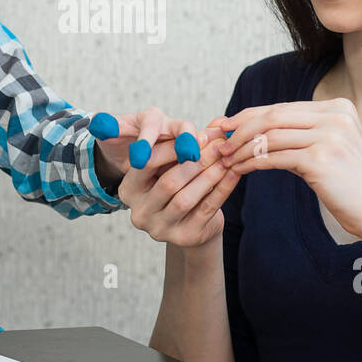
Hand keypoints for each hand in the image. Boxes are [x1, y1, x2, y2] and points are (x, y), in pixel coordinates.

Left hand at [91, 107, 200, 181]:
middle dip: (187, 143)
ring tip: (204, 170)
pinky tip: (212, 180)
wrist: (128, 152)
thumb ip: (105, 127)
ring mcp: (184, 140)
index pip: (152, 124)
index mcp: (151, 118)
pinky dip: (208, 166)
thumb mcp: (108, 133)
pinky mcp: (191, 154)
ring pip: (198, 142)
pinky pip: (203, 157)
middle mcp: (171, 126)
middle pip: (184, 129)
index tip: (139, 159)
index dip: (147, 140)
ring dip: (202, 154)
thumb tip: (98, 123)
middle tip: (188, 157)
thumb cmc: (117, 139)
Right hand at [119, 129, 238, 247]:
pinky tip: (232, 173)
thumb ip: (184, 145)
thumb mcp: (173, 165)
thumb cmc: (180, 186)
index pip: (146, 164)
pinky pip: (206, 209)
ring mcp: (159, 229)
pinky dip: (222, 189)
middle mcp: (139, 213)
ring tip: (226, 158)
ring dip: (210, 175)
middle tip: (219, 145)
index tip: (199, 134)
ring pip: (187, 198)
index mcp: (128, 191)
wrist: (192, 223)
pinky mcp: (183, 238)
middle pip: (168, 182)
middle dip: (196, 161)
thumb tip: (218, 124)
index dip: (173, 148)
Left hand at [211, 99, 361, 246]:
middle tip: (217, 139)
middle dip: (240, 127)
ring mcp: (330, 137)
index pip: (282, 107)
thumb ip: (304, 133)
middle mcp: (335, 116)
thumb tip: (256, 128)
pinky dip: (251, 163)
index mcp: (338, 107)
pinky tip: (239, 169)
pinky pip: (274, 157)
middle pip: (273, 116)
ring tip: (225, 158)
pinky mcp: (320, 160)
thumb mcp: (332, 148)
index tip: (224, 124)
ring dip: (242, 148)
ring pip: (270, 136)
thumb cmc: (352, 185)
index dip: (249, 115)